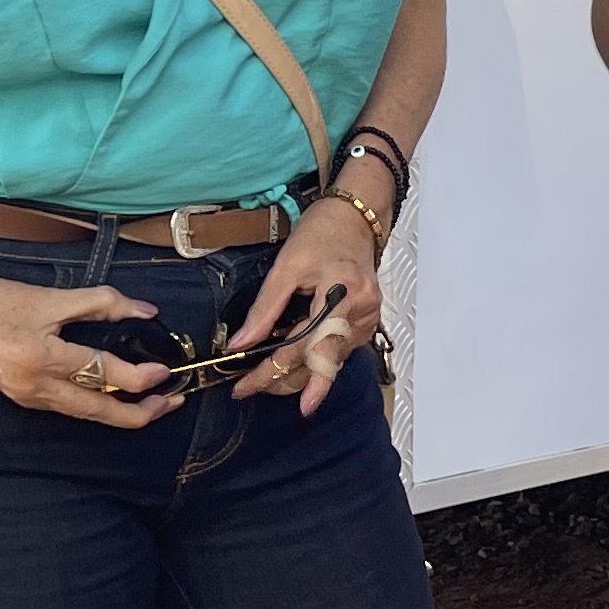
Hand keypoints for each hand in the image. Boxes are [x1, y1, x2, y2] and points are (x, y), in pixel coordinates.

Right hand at [0, 273, 184, 428]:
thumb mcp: (46, 297)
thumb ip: (100, 303)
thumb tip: (144, 310)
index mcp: (42, 361)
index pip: (105, 376)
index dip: (142, 376)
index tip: (167, 370)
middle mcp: (35, 388)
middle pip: (98, 411)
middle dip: (139, 413)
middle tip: (172, 403)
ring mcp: (26, 397)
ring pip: (83, 412)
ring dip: (119, 409)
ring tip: (152, 400)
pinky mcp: (20, 395)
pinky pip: (66, 406)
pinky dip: (94, 402)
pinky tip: (111, 391)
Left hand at [231, 197, 378, 411]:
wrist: (354, 220)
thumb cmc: (322, 234)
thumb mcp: (285, 267)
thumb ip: (264, 309)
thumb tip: (240, 344)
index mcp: (342, 293)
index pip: (304, 346)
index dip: (272, 371)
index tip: (247, 387)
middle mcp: (361, 311)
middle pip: (321, 363)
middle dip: (286, 382)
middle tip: (254, 389)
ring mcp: (368, 319)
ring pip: (331, 363)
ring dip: (300, 375)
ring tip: (269, 380)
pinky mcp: (367, 323)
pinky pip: (339, 352)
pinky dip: (315, 361)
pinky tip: (296, 364)